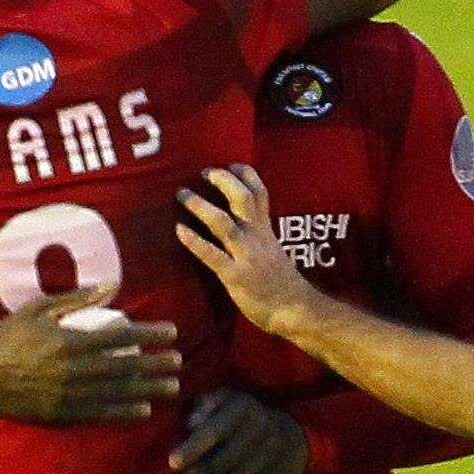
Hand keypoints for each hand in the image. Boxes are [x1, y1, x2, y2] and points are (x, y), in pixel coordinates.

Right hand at [0, 286, 179, 422]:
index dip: (150, 335)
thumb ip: (75, 299)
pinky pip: (99, 414)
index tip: (171, 332)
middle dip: (156, 364)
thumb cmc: (6, 336)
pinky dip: (123, 412)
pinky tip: (143, 410)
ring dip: (148, 390)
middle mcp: (74, 370)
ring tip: (172, 387)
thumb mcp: (37, 309)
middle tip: (179, 361)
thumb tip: (109, 286)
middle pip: (126, 367)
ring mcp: (68, 395)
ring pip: (118, 393)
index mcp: (70, 341)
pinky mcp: (61, 414)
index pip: (121, 337)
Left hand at [158, 389, 307, 473]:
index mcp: (240, 408)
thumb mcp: (225, 400)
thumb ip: (204, 407)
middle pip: (219, 463)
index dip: (194, 446)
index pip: (215, 429)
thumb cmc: (240, 415)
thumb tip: (189, 424)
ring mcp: (267, 455)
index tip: (171, 464)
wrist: (289, 434)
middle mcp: (257, 430)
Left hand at [175, 164, 314, 332]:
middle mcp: (257, 236)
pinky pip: (212, 255)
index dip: (246, 174)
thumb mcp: (273, 248)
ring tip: (182, 194)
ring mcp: (246, 255)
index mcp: (266, 229)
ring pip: (223, 223)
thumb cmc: (280, 281)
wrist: (294, 309)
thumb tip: (240, 219)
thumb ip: (258, 232)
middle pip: (243, 198)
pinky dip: (194, 241)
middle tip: (205, 172)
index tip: (231, 163)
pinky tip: (179, 230)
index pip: (260, 192)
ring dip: (200, 206)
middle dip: (223, 181)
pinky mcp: (235, 276)